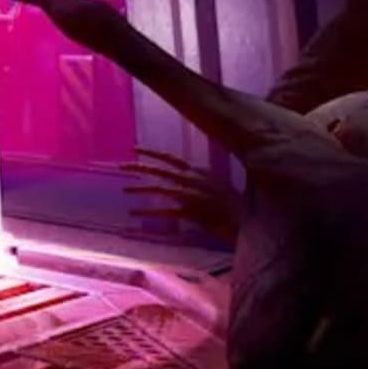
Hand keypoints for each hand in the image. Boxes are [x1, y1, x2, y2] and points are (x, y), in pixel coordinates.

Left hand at [119, 147, 240, 242]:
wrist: (246, 220)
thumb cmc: (232, 204)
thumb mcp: (214, 185)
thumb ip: (196, 181)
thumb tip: (180, 181)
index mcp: (198, 172)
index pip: (171, 159)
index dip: (152, 153)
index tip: (135, 149)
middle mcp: (193, 180)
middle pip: (161, 170)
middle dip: (140, 166)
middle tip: (121, 165)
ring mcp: (191, 195)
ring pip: (160, 189)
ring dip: (141, 189)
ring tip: (125, 190)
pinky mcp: (190, 212)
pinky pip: (164, 211)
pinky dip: (148, 211)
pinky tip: (134, 212)